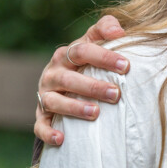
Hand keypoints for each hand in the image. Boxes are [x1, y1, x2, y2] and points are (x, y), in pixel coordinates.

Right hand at [34, 15, 127, 145]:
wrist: (62, 82)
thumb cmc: (85, 61)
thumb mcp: (93, 41)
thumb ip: (105, 29)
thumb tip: (119, 31)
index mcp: (66, 54)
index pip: (82, 51)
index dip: (104, 57)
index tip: (126, 66)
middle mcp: (53, 73)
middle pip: (69, 79)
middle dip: (93, 87)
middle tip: (116, 94)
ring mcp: (45, 95)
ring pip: (54, 101)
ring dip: (74, 108)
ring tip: (96, 113)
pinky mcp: (40, 115)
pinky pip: (40, 125)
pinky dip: (48, 132)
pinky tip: (62, 139)